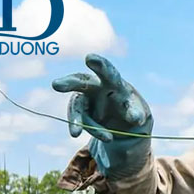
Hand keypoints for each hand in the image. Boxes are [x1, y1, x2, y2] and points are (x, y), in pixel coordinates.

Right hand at [52, 53, 152, 178]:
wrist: (122, 121)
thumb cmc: (130, 110)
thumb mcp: (137, 112)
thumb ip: (136, 113)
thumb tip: (135, 119)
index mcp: (114, 82)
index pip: (108, 72)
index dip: (100, 65)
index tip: (89, 58)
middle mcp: (96, 87)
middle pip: (81, 81)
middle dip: (69, 82)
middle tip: (56, 85)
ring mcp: (85, 98)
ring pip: (77, 105)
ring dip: (76, 119)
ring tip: (75, 133)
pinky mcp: (80, 111)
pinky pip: (79, 120)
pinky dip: (79, 126)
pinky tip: (76, 134)